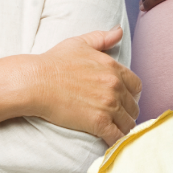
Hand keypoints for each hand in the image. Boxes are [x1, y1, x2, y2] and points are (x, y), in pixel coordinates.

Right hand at [28, 29, 141, 144]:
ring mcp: (108, 105)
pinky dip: (118, 141)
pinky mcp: (99, 123)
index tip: (123, 100)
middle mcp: (115, 86)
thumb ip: (102, 38)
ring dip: (124, 128)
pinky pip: (118, 137)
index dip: (131, 94)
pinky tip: (112, 142)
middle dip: (127, 112)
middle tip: (117, 117)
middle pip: (134, 106)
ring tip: (115, 131)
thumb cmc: (54, 62)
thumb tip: (118, 30)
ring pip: (128, 123)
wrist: (36, 82)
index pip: (136, 86)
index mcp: (113, 68)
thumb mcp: (80, 43)